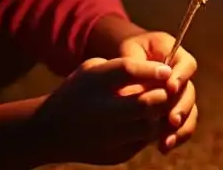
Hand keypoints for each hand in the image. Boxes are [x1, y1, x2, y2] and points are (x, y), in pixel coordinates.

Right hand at [29, 57, 173, 165]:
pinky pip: (145, 141)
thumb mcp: (92, 70)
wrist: (51, 131)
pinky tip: (148, 119)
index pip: (128, 71)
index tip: (167, 68)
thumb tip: (161, 72)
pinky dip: (152, 129)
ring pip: (150, 126)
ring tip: (162, 104)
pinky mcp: (117, 155)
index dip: (152, 69)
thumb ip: (123, 67)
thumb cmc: (78, 92)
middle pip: (145, 103)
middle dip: (164, 94)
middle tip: (171, 88)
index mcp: (93, 84)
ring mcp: (109, 138)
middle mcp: (100, 112)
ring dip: (161, 114)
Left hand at [116, 30, 197, 152]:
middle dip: (182, 107)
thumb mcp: (128, 51)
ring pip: (189, 111)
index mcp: (174, 54)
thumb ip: (136, 63)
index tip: (170, 87)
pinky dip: (176, 136)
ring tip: (166, 141)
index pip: (187, 64)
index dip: (181, 76)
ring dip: (180, 127)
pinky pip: (183, 125)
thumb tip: (142, 86)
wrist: (123, 65)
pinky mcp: (174, 111)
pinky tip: (164, 147)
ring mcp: (179, 94)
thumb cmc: (126, 53)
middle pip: (189, 91)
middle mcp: (181, 75)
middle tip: (172, 119)